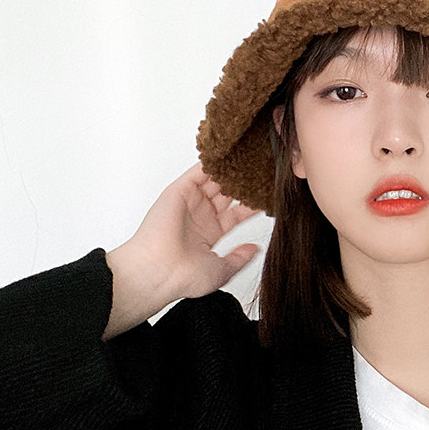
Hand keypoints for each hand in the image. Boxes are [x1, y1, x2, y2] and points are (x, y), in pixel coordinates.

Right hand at [103, 164, 259, 338]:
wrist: (159, 271)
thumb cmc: (184, 276)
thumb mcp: (222, 270)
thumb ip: (239, 258)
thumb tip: (254, 249)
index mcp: (209, 232)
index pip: (236, 213)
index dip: (252, 205)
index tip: (268, 196)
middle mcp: (199, 215)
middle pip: (227, 193)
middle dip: (244, 183)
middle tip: (263, 171)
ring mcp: (189, 201)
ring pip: (215, 179)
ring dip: (231, 170)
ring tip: (251, 159)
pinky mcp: (179, 190)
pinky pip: (198, 170)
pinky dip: (213, 161)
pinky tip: (230, 153)